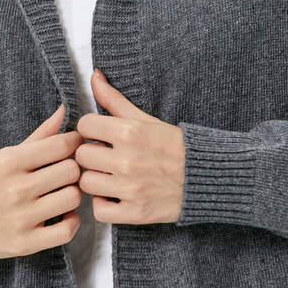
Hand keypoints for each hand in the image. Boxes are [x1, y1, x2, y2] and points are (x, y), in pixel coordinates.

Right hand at [0, 103, 83, 257]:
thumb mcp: (6, 156)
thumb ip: (39, 136)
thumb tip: (64, 109)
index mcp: (10, 161)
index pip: (61, 145)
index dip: (73, 145)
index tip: (71, 149)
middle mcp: (16, 188)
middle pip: (71, 170)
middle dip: (72, 170)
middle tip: (65, 174)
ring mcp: (21, 217)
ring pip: (72, 197)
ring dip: (72, 195)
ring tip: (62, 194)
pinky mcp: (25, 243)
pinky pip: (67, 230)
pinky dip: (71, 222)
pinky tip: (62, 215)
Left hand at [75, 69, 184, 224]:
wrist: (205, 177)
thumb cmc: (173, 146)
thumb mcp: (145, 119)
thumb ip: (115, 99)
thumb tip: (94, 75)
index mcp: (129, 132)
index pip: (84, 126)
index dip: (91, 130)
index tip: (100, 135)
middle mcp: (127, 160)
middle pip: (82, 156)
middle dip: (91, 155)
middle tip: (105, 157)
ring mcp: (131, 189)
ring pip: (86, 184)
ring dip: (95, 181)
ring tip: (109, 176)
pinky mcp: (135, 212)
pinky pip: (99, 211)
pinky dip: (104, 205)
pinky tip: (114, 195)